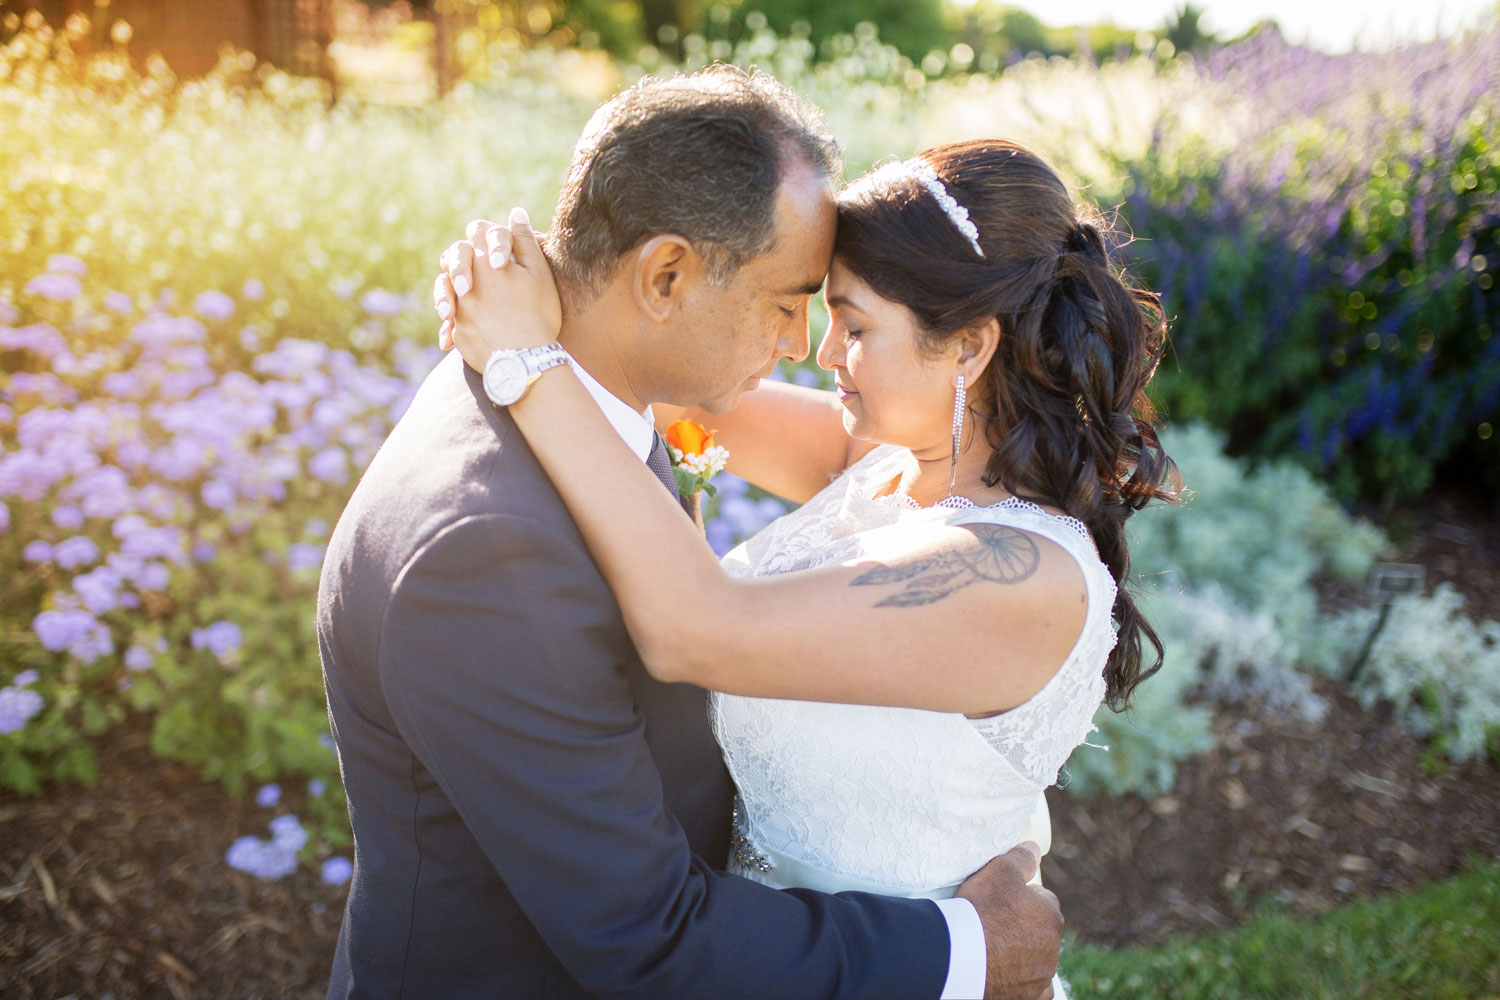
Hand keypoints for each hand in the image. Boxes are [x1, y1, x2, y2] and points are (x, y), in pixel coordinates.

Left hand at [433, 208, 561, 369]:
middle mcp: (466, 281)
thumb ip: (524, 240)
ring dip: (452, 289)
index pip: (478, 231)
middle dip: (464, 260)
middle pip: (454, 256)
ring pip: (444, 287)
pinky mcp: (458, 332)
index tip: (503, 253)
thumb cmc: (538, 313)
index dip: (488, 236)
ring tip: (467, 298)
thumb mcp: (539, 272)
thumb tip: (515, 213)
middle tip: (482, 273)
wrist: (526, 360)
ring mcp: (459, 307)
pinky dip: (452, 324)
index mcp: (486, 261)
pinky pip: (449, 322)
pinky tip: (461, 330)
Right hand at [956, 842, 1063, 999]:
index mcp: (1051, 917)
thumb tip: (1034, 848)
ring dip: (1024, 955)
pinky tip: (1006, 974)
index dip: (1023, 898)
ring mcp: (1041, 977)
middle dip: (1025, 927)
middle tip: (995, 923)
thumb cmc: (980, 909)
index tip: (1004, 900)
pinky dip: (1022, 982)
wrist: (959, 955)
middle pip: (1040, 931)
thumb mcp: (999, 870)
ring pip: (1037, 961)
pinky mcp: (1028, 997)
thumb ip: (1021, 858)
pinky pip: (1032, 990)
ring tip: (994, 948)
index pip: (1044, 901)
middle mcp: (1053, 949)